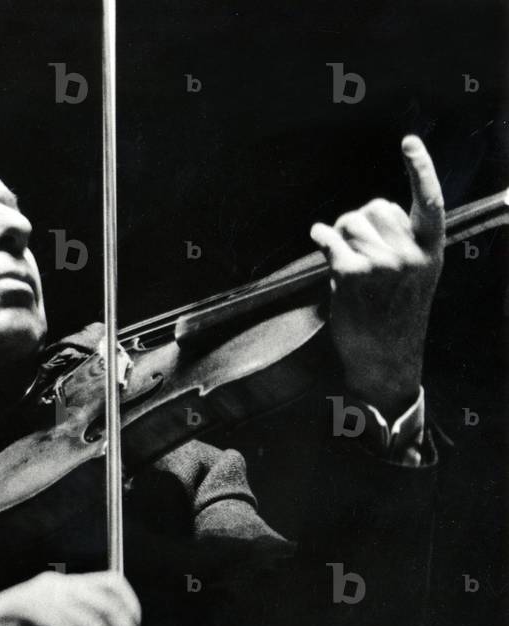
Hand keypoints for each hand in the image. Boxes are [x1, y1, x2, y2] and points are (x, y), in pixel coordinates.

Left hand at [310, 135, 444, 419]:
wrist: (386, 358)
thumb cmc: (395, 316)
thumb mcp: (414, 276)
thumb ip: (402, 244)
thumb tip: (369, 213)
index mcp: (431, 250)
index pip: (430, 200)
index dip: (420, 168)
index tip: (408, 142)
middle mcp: (411, 253)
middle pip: (376, 206)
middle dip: (359, 218)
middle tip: (354, 243)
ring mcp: (382, 263)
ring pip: (350, 221)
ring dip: (339, 233)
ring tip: (344, 257)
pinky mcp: (353, 273)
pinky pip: (329, 239)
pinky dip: (320, 236)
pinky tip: (318, 238)